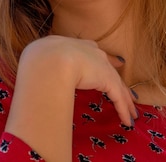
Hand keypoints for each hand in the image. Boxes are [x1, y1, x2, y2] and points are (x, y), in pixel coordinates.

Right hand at [19, 35, 137, 125]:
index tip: (115, 62)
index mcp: (77, 45)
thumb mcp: (43, 54)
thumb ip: (44, 61)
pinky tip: (127, 120)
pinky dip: (123, 109)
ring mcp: (102, 66)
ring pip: (118, 86)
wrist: (50, 59)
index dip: (105, 59)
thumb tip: (33, 68)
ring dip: (125, 101)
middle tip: (128, 92)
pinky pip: (119, 98)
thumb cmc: (41, 57)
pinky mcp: (108, 80)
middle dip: (119, 81)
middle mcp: (93, 52)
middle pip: (110, 69)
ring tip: (132, 113)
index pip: (95, 52)